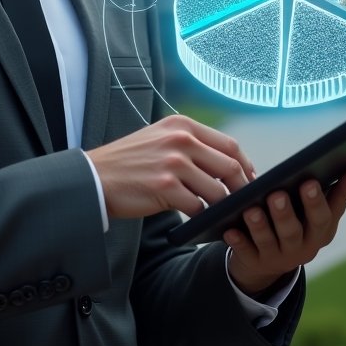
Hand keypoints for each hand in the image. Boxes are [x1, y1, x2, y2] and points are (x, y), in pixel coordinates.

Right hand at [87, 115, 255, 219]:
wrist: (95, 177)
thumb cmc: (129, 161)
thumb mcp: (161, 138)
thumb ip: (191, 144)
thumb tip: (225, 164)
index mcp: (183, 125)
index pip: (229, 144)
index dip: (245, 165)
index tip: (250, 180)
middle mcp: (181, 140)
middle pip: (229, 166)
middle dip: (241, 188)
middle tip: (243, 202)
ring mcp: (173, 163)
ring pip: (216, 190)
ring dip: (220, 206)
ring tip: (218, 213)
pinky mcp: (165, 187)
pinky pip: (197, 206)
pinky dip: (201, 216)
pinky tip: (197, 219)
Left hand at [224, 169, 345, 296]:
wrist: (272, 259)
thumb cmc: (302, 222)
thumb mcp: (322, 211)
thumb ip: (340, 191)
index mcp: (320, 232)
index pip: (322, 217)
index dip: (317, 201)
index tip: (310, 182)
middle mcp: (301, 248)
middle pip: (293, 231)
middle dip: (285, 214)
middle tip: (277, 194)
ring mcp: (277, 257)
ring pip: (268, 241)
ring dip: (260, 226)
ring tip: (251, 209)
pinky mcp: (254, 262)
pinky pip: (245, 252)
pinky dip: (238, 242)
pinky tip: (230, 230)